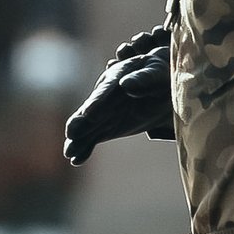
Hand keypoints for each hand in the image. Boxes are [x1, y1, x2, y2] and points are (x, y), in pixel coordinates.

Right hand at [63, 27, 172, 165]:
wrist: (164, 89)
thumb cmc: (162, 76)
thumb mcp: (158, 73)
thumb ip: (144, 78)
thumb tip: (126, 84)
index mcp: (117, 76)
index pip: (106, 90)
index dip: (97, 102)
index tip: (89, 114)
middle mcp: (104, 95)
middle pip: (91, 109)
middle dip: (81, 122)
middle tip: (71, 133)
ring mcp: (102, 112)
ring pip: (87, 127)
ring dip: (78, 139)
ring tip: (69, 152)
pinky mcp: (106, 127)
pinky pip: (93, 138)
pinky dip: (85, 149)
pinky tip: (76, 160)